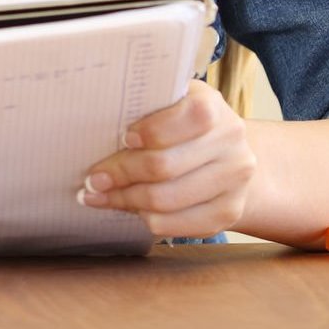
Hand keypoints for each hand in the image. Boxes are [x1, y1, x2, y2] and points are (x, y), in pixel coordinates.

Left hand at [79, 79, 257, 238]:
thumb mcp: (167, 103)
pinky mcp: (229, 211)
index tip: (123, 139)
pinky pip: (182, 225)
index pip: (190, 117)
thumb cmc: (178, 123)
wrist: (225, 153)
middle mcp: (231, 142)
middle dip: (121, 174)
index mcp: (212, 106)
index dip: (152, 130)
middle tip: (93, 179)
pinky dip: (149, 220)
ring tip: (99, 196)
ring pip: (168, 199)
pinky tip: (130, 210)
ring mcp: (235, 179)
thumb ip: (142, 106)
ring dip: (126, 200)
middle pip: (166, 165)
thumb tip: (93, 117)